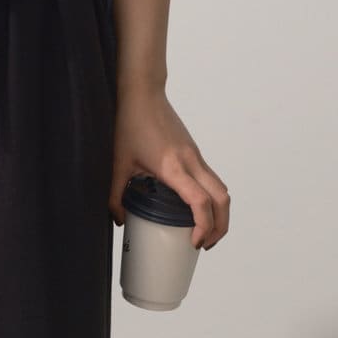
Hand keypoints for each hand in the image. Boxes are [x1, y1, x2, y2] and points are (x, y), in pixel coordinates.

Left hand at [109, 81, 230, 249]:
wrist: (143, 94)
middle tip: (205, 244)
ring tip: (206, 231)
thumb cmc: (130, 124)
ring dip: (220, 213)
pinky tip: (197, 208)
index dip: (203, 226)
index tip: (195, 242)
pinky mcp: (195, 152)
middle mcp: (191, 162)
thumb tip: (119, 220)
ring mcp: (196, 156)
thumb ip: (115, 195)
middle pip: (222, 199)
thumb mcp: (118, 163)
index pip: (200, 202)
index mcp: (173, 167)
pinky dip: (213, 198)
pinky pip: (212, 179)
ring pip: (221, 189)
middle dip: (220, 226)